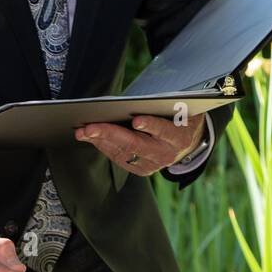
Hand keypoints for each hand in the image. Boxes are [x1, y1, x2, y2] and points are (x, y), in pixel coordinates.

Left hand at [74, 114, 205, 176]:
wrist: (189, 141)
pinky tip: (91, 137)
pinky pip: (120, 158)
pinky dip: (105, 147)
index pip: (164, 130)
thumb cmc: (179, 116)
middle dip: (110, 134)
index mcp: (179, 137)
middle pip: (135, 145)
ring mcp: (153, 165)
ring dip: (101, 141)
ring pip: (124, 153)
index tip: (137, 120)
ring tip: (82, 131)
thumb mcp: (180, 108)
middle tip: (89, 128)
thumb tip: (138, 100)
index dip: (151, 125)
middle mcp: (166, 154)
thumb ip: (165, 105)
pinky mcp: (142, 170)